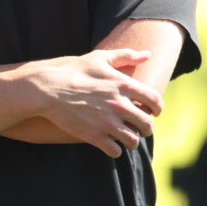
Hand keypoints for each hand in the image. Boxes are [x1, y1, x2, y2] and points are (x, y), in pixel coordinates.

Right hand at [24, 49, 162, 157]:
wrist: (48, 88)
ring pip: (133, 141)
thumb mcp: (101, 58)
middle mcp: (120, 105)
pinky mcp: (94, 136)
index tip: (154, 112)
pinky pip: (115, 151)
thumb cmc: (75, 70)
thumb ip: (126, 55)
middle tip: (142, 129)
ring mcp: (107, 122)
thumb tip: (148, 54)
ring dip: (132, 141)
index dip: (158, 108)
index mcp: (125, 85)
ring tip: (127, 138)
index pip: (155, 101)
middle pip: (147, 124)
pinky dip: (115, 150)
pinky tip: (111, 145)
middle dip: (147, 128)